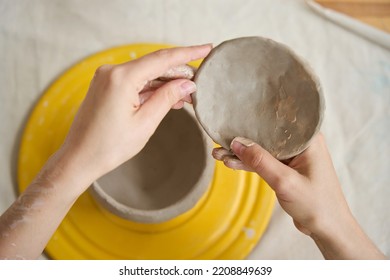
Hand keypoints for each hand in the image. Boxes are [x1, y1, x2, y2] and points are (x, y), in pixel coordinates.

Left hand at [0, 45, 211, 258]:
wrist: (80, 159)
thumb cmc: (109, 146)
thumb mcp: (145, 122)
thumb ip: (167, 98)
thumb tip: (187, 84)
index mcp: (122, 78)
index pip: (162, 59)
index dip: (187, 54)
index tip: (206, 49)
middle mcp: (112, 72)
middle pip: (154, 65)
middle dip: (178, 73)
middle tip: (199, 82)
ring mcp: (107, 78)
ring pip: (145, 74)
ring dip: (166, 82)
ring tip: (187, 95)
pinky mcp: (106, 87)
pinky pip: (135, 82)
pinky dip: (152, 89)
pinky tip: (168, 97)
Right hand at [213, 134, 385, 258]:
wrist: (328, 229)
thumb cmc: (316, 204)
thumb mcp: (285, 181)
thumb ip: (260, 161)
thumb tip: (237, 142)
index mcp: (308, 139)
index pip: (277, 122)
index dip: (254, 120)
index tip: (233, 120)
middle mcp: (301, 144)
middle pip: (267, 135)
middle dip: (243, 139)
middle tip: (220, 140)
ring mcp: (293, 157)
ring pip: (263, 150)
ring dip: (242, 154)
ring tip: (218, 154)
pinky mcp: (287, 169)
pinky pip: (264, 162)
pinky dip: (249, 164)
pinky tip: (231, 163)